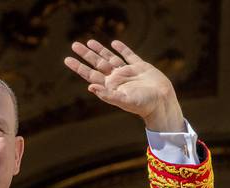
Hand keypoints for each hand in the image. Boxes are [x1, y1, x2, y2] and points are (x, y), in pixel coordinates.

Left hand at [65, 39, 184, 131]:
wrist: (162, 102)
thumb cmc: (143, 105)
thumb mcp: (124, 101)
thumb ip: (107, 95)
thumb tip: (90, 87)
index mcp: (110, 86)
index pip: (90, 74)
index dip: (78, 67)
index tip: (67, 59)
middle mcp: (116, 78)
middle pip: (97, 63)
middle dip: (86, 54)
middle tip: (74, 45)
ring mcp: (128, 72)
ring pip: (110, 57)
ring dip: (100, 50)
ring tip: (89, 41)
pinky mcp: (140, 67)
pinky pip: (129, 55)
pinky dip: (122, 49)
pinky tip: (114, 44)